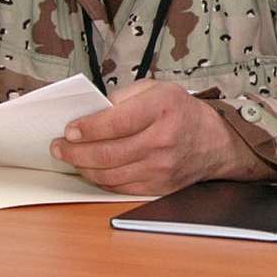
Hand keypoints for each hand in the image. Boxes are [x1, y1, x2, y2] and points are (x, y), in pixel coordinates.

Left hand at [51, 80, 272, 193]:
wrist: (217, 142)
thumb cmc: (183, 112)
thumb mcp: (158, 89)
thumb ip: (124, 95)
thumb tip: (92, 112)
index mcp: (162, 109)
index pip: (114, 122)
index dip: (86, 128)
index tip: (69, 129)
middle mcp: (162, 140)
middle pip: (106, 152)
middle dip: (74, 151)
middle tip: (59, 147)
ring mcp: (161, 167)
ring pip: (109, 174)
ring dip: (83, 167)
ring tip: (70, 158)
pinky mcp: (159, 186)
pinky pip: (120, 187)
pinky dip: (101, 180)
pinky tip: (92, 169)